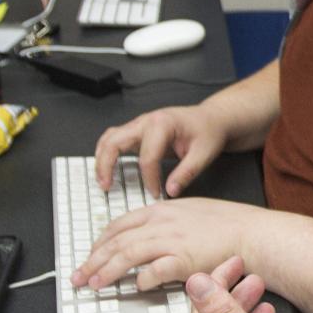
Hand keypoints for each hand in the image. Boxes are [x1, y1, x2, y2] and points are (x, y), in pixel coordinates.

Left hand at [70, 197, 287, 291]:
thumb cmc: (229, 226)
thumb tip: (150, 236)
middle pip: (117, 240)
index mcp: (162, 211)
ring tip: (94, 284)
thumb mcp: (191, 212)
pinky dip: (142, 279)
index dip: (100, 242)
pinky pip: (155, 270)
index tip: (90, 255)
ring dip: (107, 271)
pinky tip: (134, 287)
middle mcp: (163, 223)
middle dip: (93, 259)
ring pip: (128, 254)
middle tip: (79, 276)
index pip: (120, 225)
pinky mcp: (185, 260)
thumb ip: (167, 222)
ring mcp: (173, 241)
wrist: (253, 233)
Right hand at [94, 104, 230, 197]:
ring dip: (101, 159)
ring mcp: (139, 124)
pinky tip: (106, 168)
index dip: (149, 179)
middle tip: (106, 187)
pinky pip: (114, 139)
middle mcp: (146, 121)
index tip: (156, 194)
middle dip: (106, 165)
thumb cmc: (208, 131)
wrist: (210, 118)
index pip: (148, 157)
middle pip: (114, 142)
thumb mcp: (204, 153)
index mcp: (162, 124)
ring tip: (102, 181)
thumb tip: (170, 191)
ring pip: (109, 138)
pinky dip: (106, 153)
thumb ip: (187, 173)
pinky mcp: (137, 131)